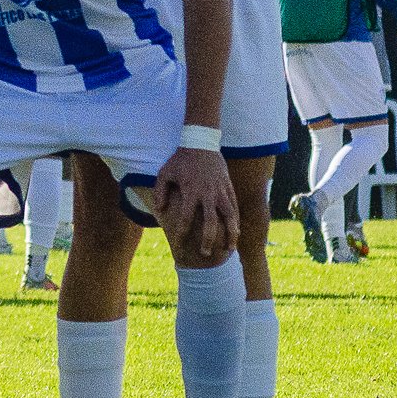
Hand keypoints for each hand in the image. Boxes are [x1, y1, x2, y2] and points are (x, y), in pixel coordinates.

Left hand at [151, 145, 239, 260]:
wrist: (201, 143)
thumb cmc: (180, 160)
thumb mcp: (165, 173)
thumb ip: (161, 191)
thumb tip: (160, 209)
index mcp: (190, 191)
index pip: (185, 218)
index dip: (182, 233)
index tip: (178, 245)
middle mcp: (207, 194)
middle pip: (210, 222)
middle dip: (208, 239)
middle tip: (205, 254)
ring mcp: (221, 191)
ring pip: (229, 217)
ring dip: (230, 234)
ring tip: (229, 249)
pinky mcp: (229, 187)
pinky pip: (234, 208)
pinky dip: (236, 221)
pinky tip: (236, 232)